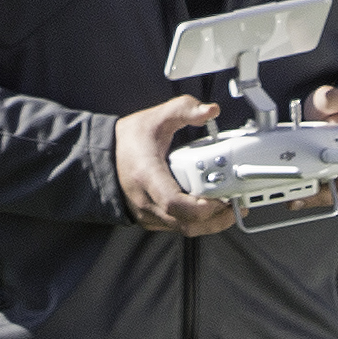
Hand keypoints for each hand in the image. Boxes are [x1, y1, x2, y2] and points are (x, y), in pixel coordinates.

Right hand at [115, 93, 243, 235]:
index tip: (221, 198)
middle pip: (185, 222)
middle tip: (235, 204)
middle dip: (215, 218)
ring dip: (208, 223)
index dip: (201, 206)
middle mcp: (145, 200)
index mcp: (146, 175)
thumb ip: (184, 109)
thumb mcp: (156, 117)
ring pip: (183, 229)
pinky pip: (176, 227)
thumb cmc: (127, 140)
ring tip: (229, 208)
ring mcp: (146, 212)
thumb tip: (210, 110)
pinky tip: (210, 210)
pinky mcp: (149, 219)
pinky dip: (196, 223)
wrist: (102, 156)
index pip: (174, 202)